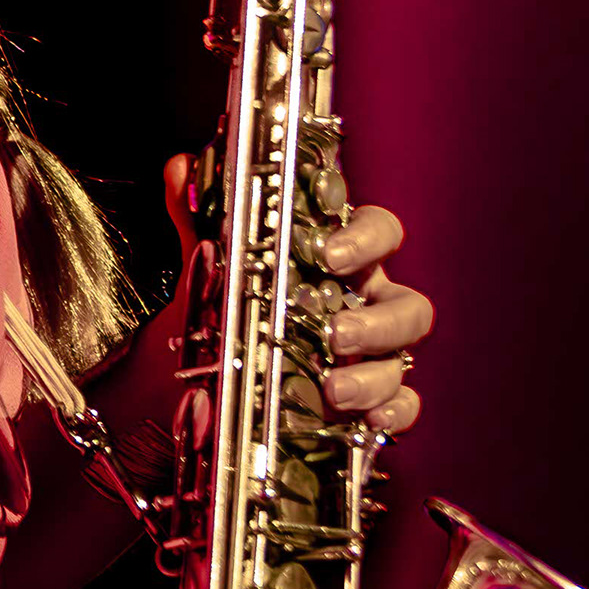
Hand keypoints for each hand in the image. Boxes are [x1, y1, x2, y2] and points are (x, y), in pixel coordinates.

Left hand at [92, 158, 433, 450]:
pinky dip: (391, 412)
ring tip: (335, 389)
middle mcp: (362, 307)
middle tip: (336, 333)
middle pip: (406, 304)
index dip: (366, 238)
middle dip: (379, 320)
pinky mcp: (364, 405)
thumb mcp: (203, 275)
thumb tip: (182, 168)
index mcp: (335, 264)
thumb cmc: (220, 322)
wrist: (190, 392)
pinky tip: (367, 419)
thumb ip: (198, 222)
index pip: (376, 233)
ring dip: (377, 374)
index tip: (331, 253)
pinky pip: (401, 407)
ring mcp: (368, 358)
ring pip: (403, 358)